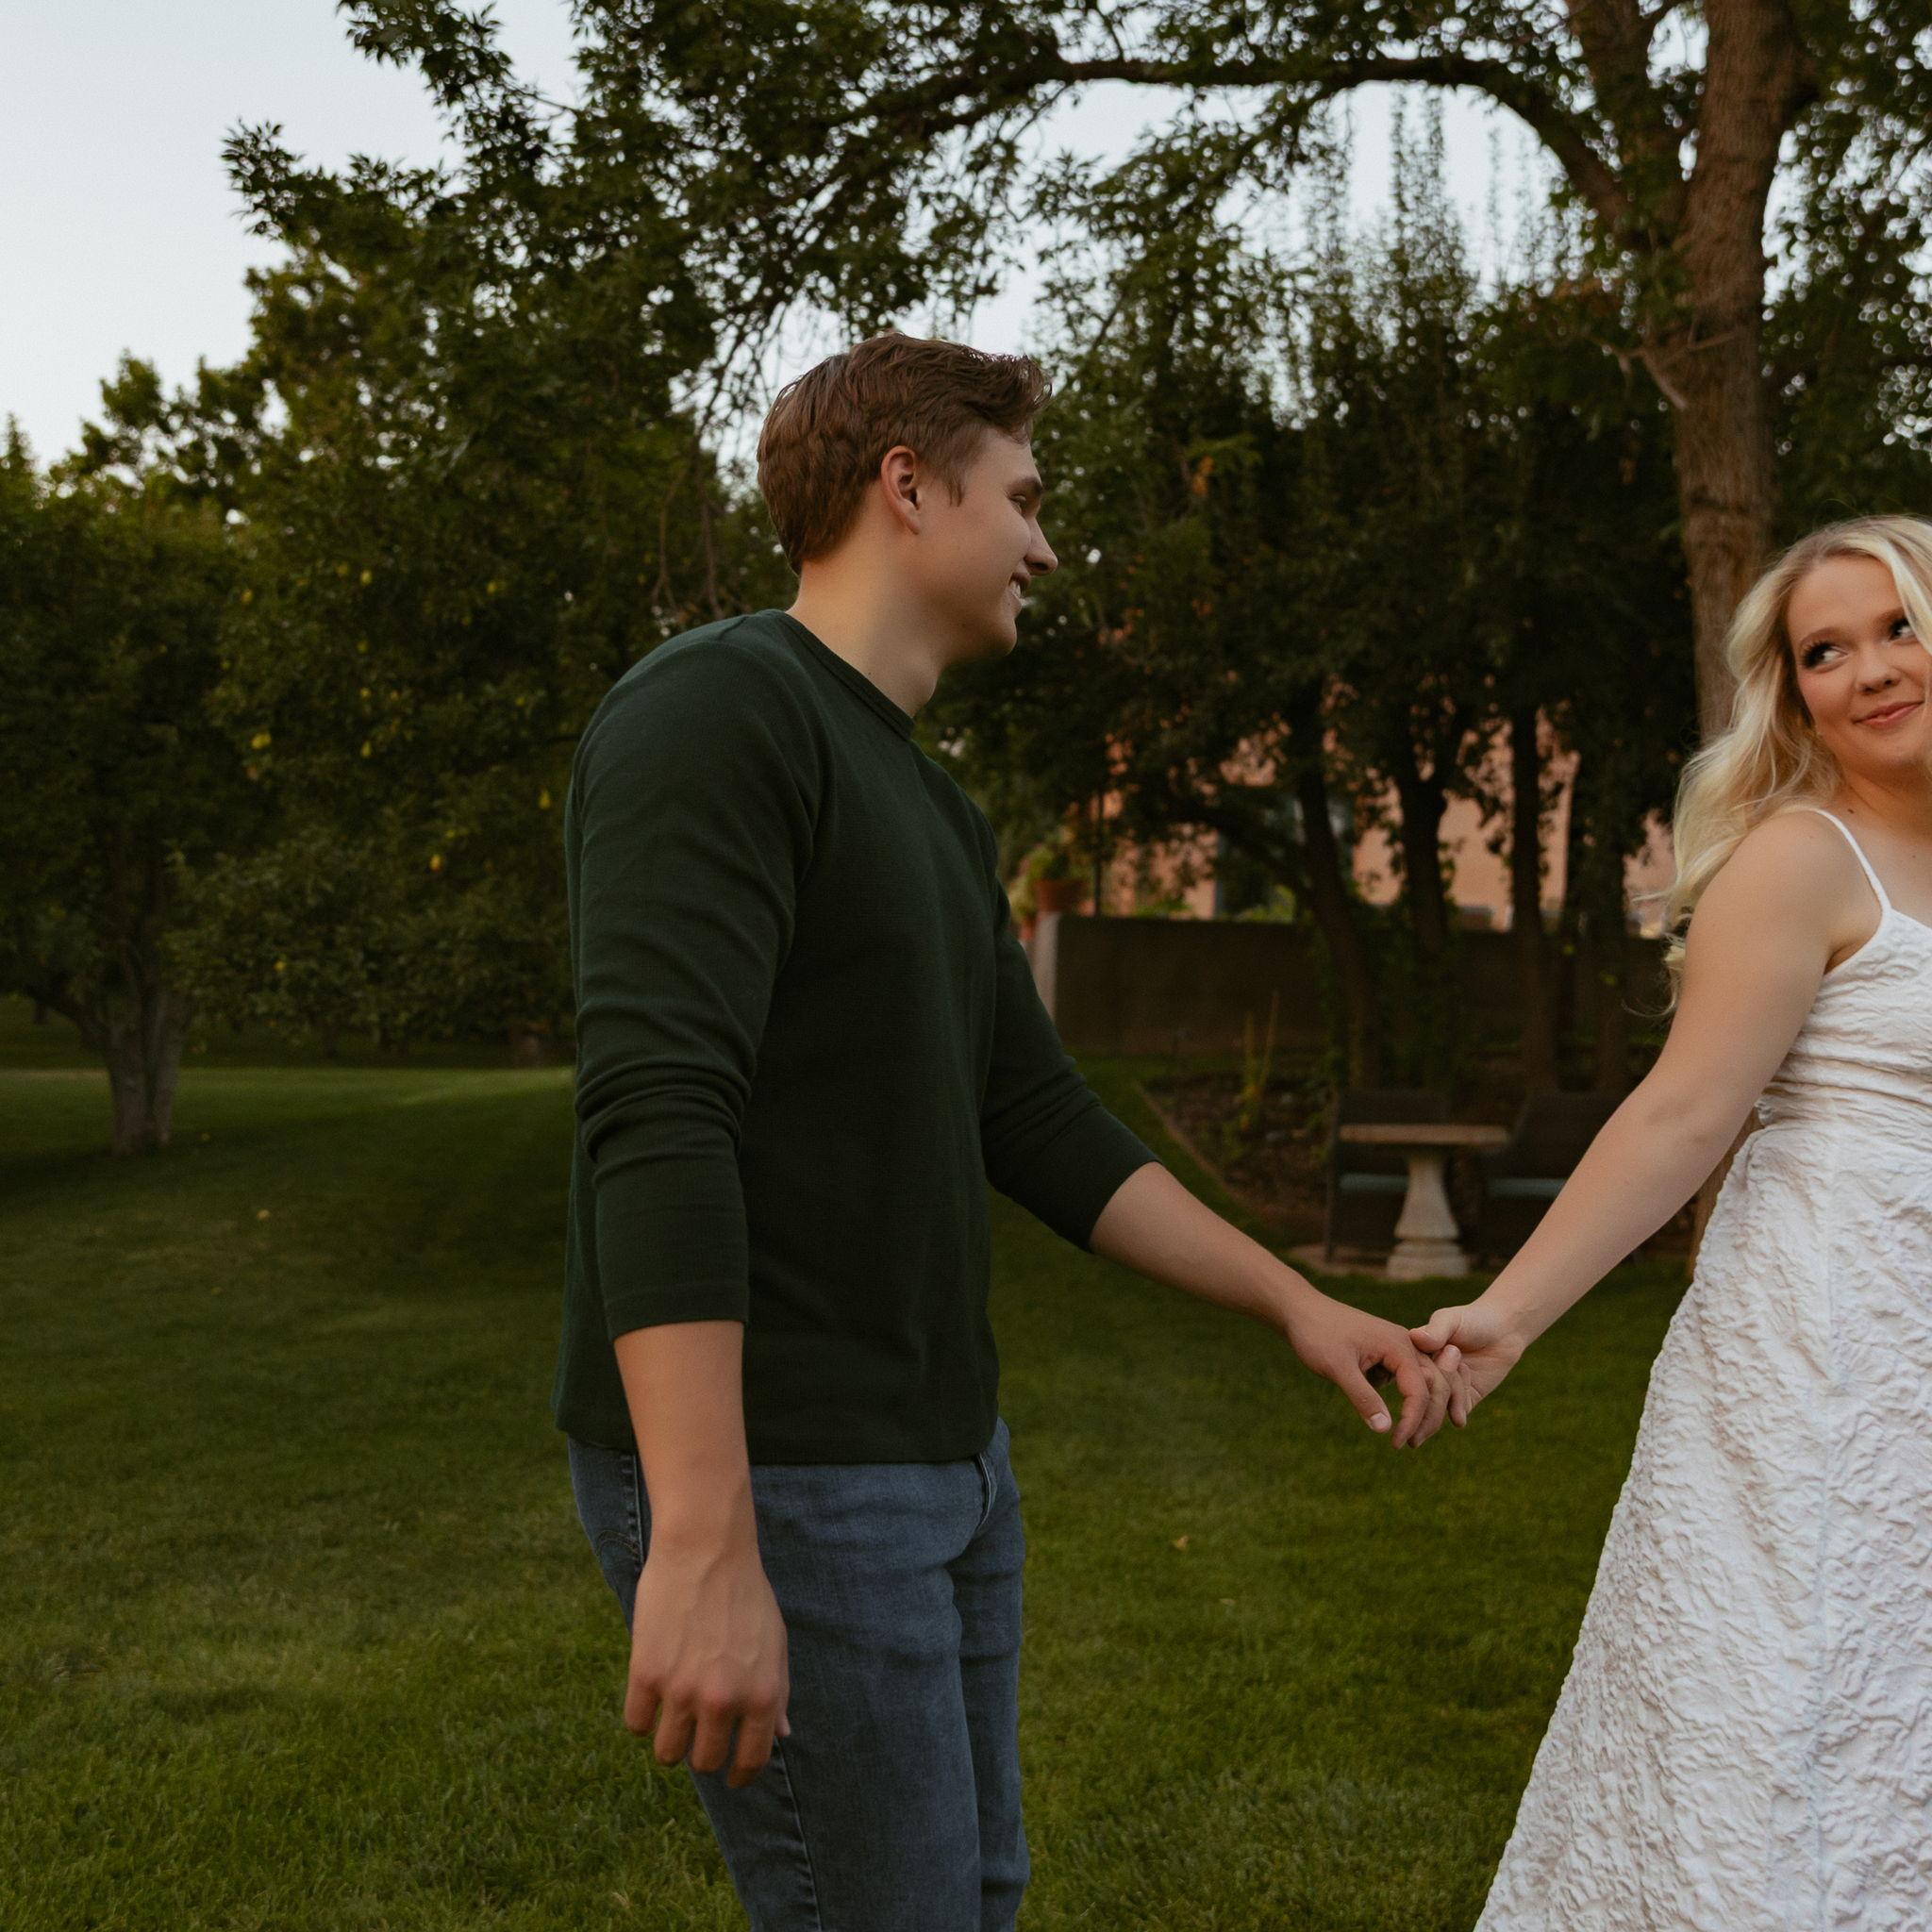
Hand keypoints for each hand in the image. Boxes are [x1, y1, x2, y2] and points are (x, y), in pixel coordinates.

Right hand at [626, 1536, 790, 1788]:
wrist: (706, 1549)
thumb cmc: (745, 1593)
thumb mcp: (774, 1643)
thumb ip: (776, 1693)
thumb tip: (782, 1736)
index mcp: (762, 1696)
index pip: (750, 1761)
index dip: (739, 1775)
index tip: (730, 1776)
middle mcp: (723, 1701)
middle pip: (704, 1761)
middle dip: (701, 1752)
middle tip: (697, 1731)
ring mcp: (682, 1690)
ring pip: (667, 1753)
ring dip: (669, 1740)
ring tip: (672, 1715)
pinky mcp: (646, 1674)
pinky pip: (636, 1725)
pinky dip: (641, 1717)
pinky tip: (650, 1696)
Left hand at [1280, 1281, 1466, 1445]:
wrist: (1301, 1311)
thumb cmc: (1317, 1334)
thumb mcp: (1337, 1368)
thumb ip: (1362, 1397)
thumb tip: (1385, 1430)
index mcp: (1398, 1345)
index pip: (1421, 1390)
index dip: (1412, 1420)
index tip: (1397, 1444)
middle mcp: (1405, 1344)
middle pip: (1435, 1385)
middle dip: (1429, 1417)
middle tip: (1411, 1445)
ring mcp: (1397, 1349)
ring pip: (1425, 1383)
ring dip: (1422, 1410)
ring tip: (1407, 1437)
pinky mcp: (1387, 1355)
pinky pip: (1408, 1379)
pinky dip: (1409, 1399)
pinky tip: (1396, 1417)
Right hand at [1409, 1298, 1527, 1424]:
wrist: (1502, 1330)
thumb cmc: (1471, 1319)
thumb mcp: (1451, 1319)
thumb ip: (1435, 1330)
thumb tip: (1415, 1337)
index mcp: (1415, 1358)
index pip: (1408, 1374)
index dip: (1419, 1369)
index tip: (1441, 1348)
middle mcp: (1427, 1376)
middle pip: (1424, 1393)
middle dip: (1438, 1381)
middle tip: (1455, 1352)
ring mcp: (1446, 1391)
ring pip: (1441, 1405)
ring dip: (1452, 1391)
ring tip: (1464, 1365)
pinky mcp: (1465, 1400)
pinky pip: (1460, 1411)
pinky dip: (1462, 1401)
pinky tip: (1470, 1377)